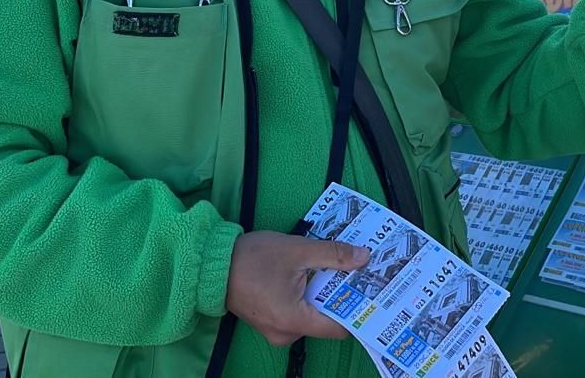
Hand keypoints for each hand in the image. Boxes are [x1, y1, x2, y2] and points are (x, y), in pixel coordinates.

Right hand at [224, 231, 369, 346]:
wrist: (211, 263)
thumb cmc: (251, 258)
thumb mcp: (298, 251)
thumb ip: (333, 255)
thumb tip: (363, 258)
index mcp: (294, 321)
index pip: (339, 327)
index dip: (358, 309)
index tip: (373, 290)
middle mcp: (286, 333)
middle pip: (327, 320)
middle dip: (343, 296)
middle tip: (361, 272)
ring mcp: (276, 329)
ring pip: (312, 315)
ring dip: (325, 293)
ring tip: (341, 268)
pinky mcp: (270, 320)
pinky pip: (298, 311)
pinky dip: (309, 295)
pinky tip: (317, 273)